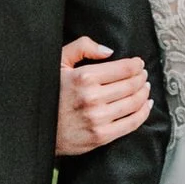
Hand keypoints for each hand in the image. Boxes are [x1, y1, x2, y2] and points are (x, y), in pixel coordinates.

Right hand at [55, 36, 151, 156]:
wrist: (38, 129)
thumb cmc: (49, 94)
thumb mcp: (59, 63)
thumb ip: (82, 48)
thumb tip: (109, 51)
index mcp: (84, 77)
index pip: (123, 68)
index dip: (136, 65)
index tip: (139, 64)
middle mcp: (93, 98)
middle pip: (132, 84)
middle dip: (142, 78)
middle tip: (143, 75)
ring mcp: (98, 119)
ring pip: (134, 102)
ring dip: (144, 93)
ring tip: (145, 88)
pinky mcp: (101, 136)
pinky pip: (132, 123)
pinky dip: (144, 113)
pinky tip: (146, 106)